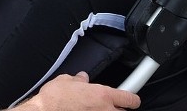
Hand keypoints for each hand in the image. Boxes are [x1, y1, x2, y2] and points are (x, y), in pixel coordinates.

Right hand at [19, 72, 139, 110]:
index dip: (132, 99)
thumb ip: (78, 79)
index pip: (129, 98)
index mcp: (102, 95)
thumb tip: (82, 78)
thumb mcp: (66, 81)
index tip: (132, 100)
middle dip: (119, 109)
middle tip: (111, 106)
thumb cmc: (54, 99)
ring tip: (96, 109)